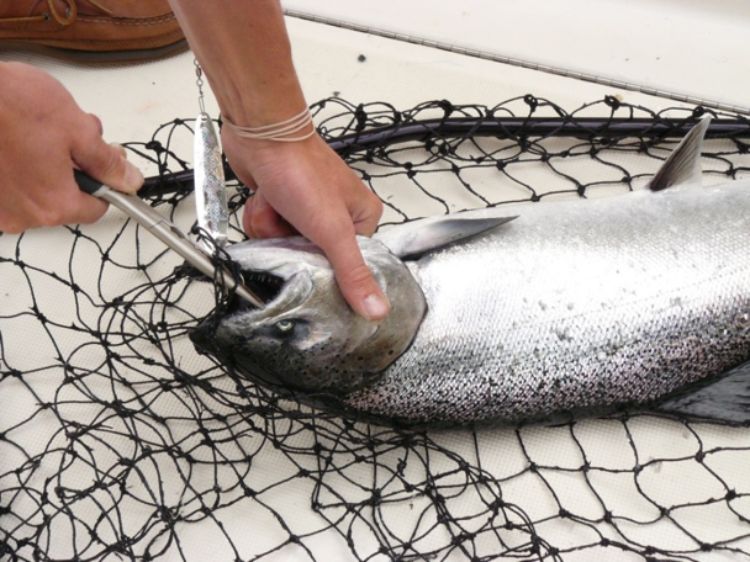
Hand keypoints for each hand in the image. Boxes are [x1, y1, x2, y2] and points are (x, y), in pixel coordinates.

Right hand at [0, 62, 143, 233]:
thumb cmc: (8, 104)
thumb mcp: (77, 129)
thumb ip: (107, 163)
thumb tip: (130, 181)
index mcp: (53, 204)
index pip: (96, 208)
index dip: (106, 183)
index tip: (104, 163)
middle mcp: (22, 215)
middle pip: (65, 198)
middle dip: (77, 167)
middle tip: (75, 133)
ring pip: (38, 189)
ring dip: (48, 163)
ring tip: (41, 129)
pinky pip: (11, 185)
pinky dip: (19, 166)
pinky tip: (17, 138)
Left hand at [222, 128, 390, 320]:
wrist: (261, 135)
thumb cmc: (300, 168)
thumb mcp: (332, 230)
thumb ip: (352, 273)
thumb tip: (377, 309)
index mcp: (362, 218)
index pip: (346, 265)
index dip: (322, 264)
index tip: (310, 251)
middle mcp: (337, 213)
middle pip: (310, 257)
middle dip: (289, 242)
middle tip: (291, 221)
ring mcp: (307, 208)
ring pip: (285, 244)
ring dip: (272, 228)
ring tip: (277, 204)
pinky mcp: (282, 203)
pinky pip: (269, 229)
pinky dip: (262, 216)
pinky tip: (266, 198)